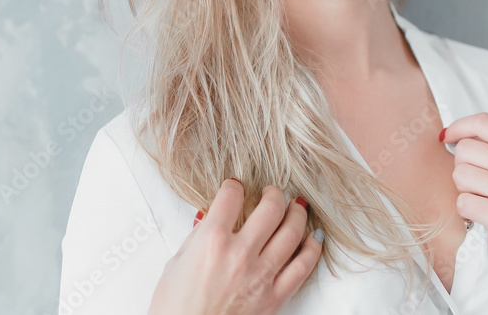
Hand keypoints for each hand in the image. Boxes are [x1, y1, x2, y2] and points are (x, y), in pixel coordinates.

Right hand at [148, 179, 322, 314]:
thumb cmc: (174, 310)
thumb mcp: (175, 264)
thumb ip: (197, 237)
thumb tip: (211, 218)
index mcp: (211, 241)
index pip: (231, 196)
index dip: (233, 186)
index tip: (235, 188)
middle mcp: (240, 254)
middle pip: (271, 207)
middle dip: (274, 193)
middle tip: (272, 192)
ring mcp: (260, 276)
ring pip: (292, 232)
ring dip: (297, 213)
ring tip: (295, 207)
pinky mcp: (274, 297)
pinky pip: (303, 267)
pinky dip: (312, 248)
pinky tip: (313, 238)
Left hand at [441, 113, 487, 281]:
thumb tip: (462, 137)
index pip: (483, 122)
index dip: (459, 126)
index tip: (447, 137)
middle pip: (464, 150)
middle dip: (463, 166)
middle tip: (478, 183)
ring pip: (459, 175)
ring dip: (464, 189)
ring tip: (484, 198)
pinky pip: (463, 202)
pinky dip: (466, 210)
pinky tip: (483, 214)